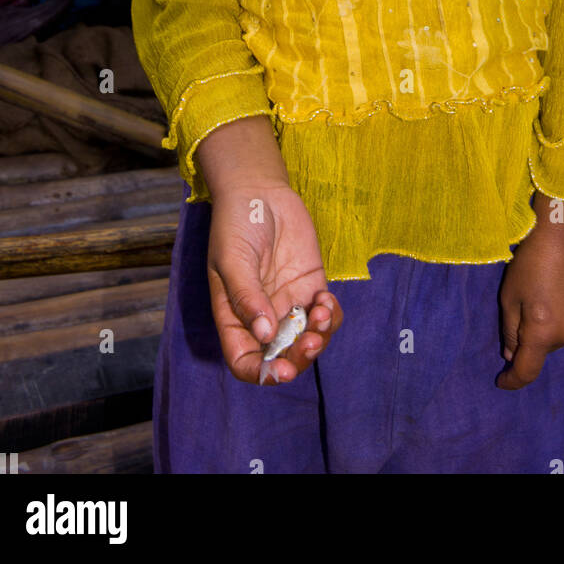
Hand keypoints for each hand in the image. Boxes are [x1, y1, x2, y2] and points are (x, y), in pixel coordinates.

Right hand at [206, 182, 342, 386]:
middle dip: (298, 359)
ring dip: (318, 337)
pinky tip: (327, 299)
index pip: (246, 361)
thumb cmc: (235, 224)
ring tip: (321, 313)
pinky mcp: (310, 286)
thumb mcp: (233, 259)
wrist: (259, 190)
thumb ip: (247, 296)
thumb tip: (264, 334)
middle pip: (282, 356)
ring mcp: (288, 303)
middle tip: (310, 343)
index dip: (263, 373)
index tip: (281, 370)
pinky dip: (330, 315)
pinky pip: (324, 314)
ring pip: (308, 339)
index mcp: (235, 318)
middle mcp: (263, 317)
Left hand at [496, 201, 563, 389]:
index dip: (512, 380)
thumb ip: (510, 331)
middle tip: (526, 304)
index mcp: (543, 333)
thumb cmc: (531, 260)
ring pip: (563, 335)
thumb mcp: (510, 295)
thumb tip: (513, 355)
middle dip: (533, 336)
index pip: (527, 371)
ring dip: (552, 326)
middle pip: (545, 348)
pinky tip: (563, 289)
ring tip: (546, 292)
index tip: (502, 381)